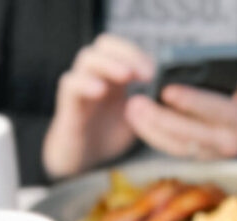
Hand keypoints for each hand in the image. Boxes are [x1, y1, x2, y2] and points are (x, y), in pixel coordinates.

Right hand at [42, 34, 154, 178]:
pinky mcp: (67, 104)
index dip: (139, 54)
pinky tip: (100, 90)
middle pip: (105, 44)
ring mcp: (79, 87)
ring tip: (126, 76)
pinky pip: (70, 83)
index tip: (155, 72)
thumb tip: (170, 96)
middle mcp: (94, 75)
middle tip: (147, 74)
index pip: (122, 49)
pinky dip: (85, 83)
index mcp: (112, 76)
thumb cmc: (106, 137)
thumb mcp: (136, 120)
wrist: (81, 161)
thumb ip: (149, 106)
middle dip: (127, 54)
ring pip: (87, 58)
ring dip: (109, 63)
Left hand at [124, 64, 236, 159]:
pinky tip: (140, 123)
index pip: (215, 111)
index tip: (167, 91)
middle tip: (137, 104)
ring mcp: (215, 154)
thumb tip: (209, 75)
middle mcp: (229, 143)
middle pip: (190, 134)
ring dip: (152, 131)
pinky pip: (176, 150)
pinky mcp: (203, 157)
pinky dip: (156, 137)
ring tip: (132, 112)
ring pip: (179, 147)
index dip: (191, 101)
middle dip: (160, 120)